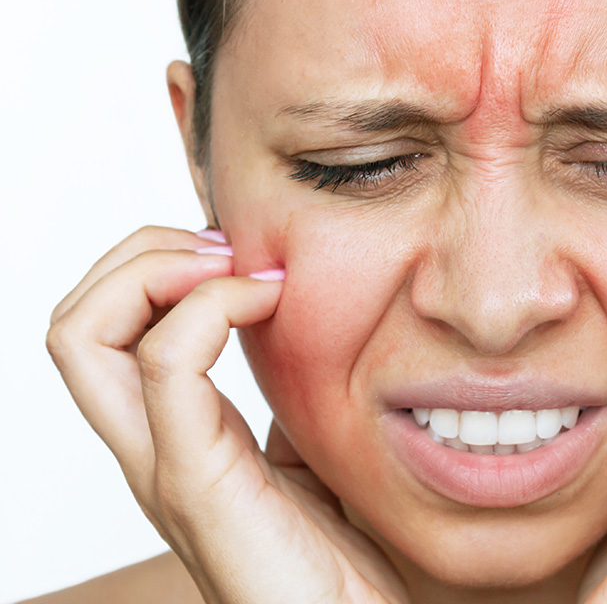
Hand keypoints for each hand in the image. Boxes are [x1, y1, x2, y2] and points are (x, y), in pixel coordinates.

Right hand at [46, 227, 407, 603]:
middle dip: (140, 253)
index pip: (104, 328)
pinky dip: (206, 309)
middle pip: (74, 319)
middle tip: (225, 251)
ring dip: (157, 269)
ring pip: (84, 335)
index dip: (151, 265)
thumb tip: (297, 327)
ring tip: (234, 269)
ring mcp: (161, 465)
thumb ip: (285, 396)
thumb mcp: (307, 450)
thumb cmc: (335, 553)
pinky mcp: (195, 483)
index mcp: (175, 434)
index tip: (237, 255)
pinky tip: (270, 302)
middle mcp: (149, 447)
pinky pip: (164, 369)